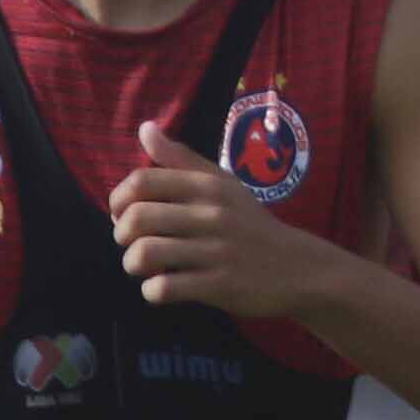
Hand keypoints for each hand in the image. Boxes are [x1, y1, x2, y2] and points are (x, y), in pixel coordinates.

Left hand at [106, 124, 328, 318]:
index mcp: (209, 187)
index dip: (118, 199)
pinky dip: (153, 291)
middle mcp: (212, 215)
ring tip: (144, 268)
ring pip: (145, 254)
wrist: (301, 269)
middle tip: (133, 244)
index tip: (123, 214)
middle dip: (121, 235)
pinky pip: (166, 288)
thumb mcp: (224, 185)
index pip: (141, 182)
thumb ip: (181, 159)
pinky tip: (162, 288)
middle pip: (136, 219)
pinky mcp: (221, 285)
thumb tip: (144, 128)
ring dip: (133, 264)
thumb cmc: (252, 225)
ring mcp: (218, 252)